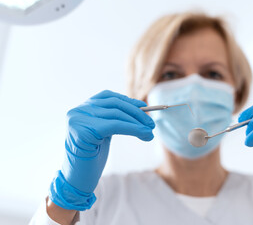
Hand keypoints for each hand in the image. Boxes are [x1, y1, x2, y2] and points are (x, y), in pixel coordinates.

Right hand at [49, 90, 154, 209]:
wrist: (77, 179)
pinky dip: (133, 129)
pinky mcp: (83, 131)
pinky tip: (144, 134)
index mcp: (81, 108)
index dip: (128, 101)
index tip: (145, 107)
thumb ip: (115, 119)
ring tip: (150, 131)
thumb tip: (141, 110)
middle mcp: (78, 111)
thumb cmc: (92, 157)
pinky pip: (115, 125)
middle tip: (152, 124)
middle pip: (114, 104)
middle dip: (136, 113)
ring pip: (116, 114)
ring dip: (138, 122)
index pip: (108, 97)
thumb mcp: (104, 133)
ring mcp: (78, 120)